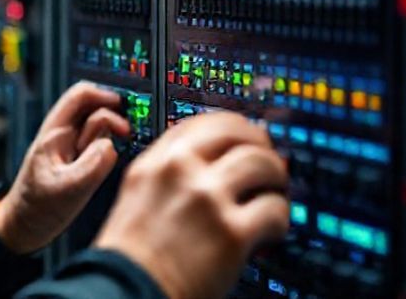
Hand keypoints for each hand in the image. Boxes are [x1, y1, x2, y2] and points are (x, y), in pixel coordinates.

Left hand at [0, 82, 129, 253]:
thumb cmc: (34, 208)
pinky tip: (104, 168)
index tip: (121, 106)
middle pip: (93, 107)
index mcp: (54, 133)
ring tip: (103, 160)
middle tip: (125, 133)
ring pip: (98, 128)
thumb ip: (90, 167)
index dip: (102, 95)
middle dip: (111, 116)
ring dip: (108, 136)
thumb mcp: (65, 190)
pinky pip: (100, 148)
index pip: (79, 96)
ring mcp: (73, 149)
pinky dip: (108, 151)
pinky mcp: (80, 162)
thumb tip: (111, 146)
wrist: (24, 228)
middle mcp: (64, 136)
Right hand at [94, 112, 288, 298]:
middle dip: (260, 145)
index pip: (201, 122)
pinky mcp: (231, 232)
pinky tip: (271, 230)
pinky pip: (274, 208)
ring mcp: (206, 198)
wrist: (125, 293)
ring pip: (262, 163)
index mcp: (153, 163)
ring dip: (276, 178)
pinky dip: (280, 218)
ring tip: (274, 194)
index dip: (231, 127)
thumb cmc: (129, 260)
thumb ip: (167, 178)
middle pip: (236, 133)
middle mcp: (179, 172)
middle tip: (269, 161)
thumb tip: (210, 168)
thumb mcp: (136, 199)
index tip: (244, 137)